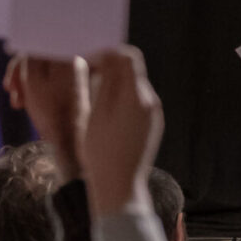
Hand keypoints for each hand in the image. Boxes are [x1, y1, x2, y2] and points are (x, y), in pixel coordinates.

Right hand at [4, 55, 89, 180]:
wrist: (69, 135)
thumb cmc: (52, 109)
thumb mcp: (33, 79)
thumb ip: (29, 58)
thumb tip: (30, 46)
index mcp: (68, 57)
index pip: (37, 47)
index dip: (19, 64)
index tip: (11, 84)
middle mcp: (74, 62)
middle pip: (39, 59)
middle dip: (21, 76)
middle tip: (13, 93)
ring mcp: (73, 75)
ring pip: (41, 71)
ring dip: (25, 84)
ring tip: (19, 102)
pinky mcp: (70, 87)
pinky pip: (48, 82)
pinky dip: (35, 90)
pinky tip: (27, 103)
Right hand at [82, 47, 163, 216]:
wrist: (120, 186)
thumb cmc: (102, 153)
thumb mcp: (97, 115)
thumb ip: (106, 83)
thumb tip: (108, 58)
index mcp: (136, 97)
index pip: (128, 57)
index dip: (106, 53)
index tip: (87, 62)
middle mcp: (151, 102)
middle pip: (132, 70)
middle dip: (109, 67)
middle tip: (86, 75)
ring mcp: (154, 113)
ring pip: (133, 85)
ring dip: (114, 82)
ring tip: (92, 93)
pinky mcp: (152, 124)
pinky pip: (137, 101)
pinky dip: (121, 97)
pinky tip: (104, 110)